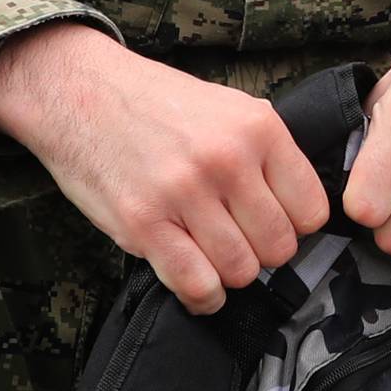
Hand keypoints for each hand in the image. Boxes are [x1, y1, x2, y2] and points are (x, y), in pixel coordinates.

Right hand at [0, 25, 329, 313]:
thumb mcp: (229, 106)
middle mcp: (226, 161)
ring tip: (215, 257)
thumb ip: (268, 152)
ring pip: (241, 271)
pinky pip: (196, 284)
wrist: (79, 92)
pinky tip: (199, 285)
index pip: (312, 210)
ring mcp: (184, 194)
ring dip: (232, 274)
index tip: (277, 224)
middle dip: (264, 253)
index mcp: (258, 128)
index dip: (298, 226)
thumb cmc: (157, 103)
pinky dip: (204, 297)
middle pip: (279, 246)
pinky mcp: (142, 224)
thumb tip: (303, 208)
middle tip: (242, 242)